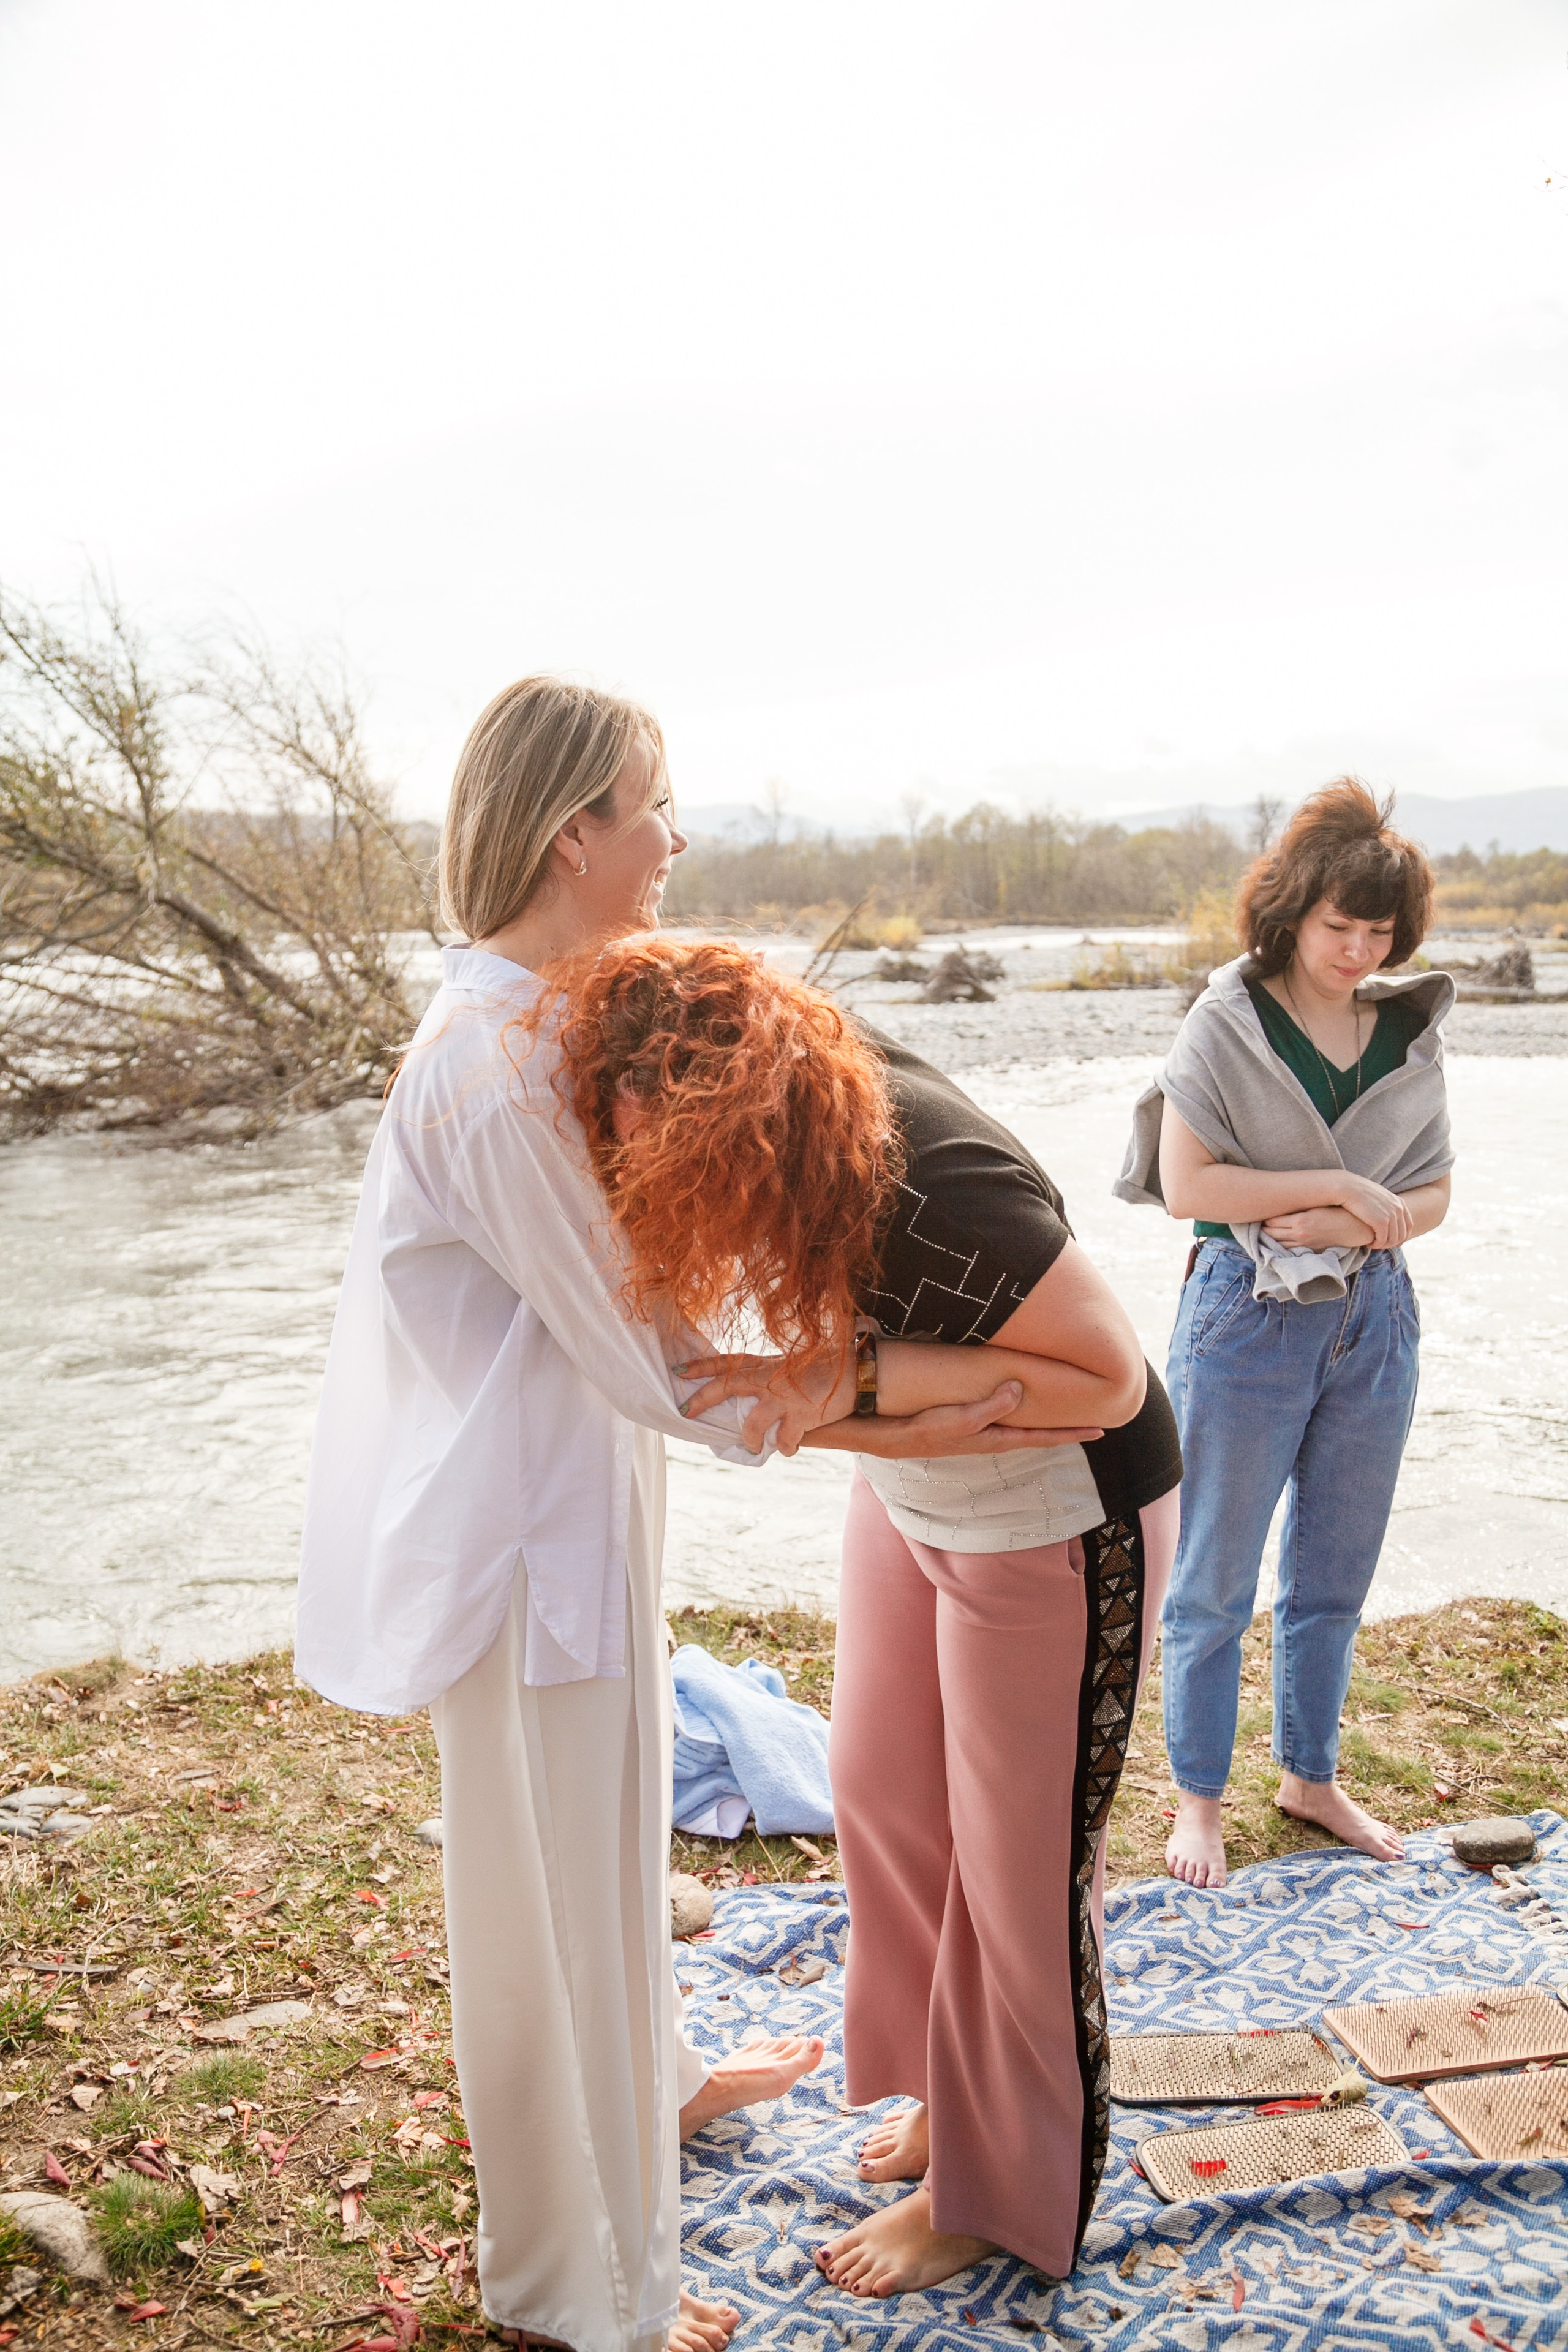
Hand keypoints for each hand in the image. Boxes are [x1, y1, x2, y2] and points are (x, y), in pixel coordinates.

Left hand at [676, 1349, 855, 1456]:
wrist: (858, 1372)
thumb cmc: (824, 1367)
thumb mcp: (790, 1365)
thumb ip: (768, 1376)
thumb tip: (749, 1393)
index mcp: (766, 1364)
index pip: (727, 1361)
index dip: (700, 1366)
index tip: (677, 1371)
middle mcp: (771, 1378)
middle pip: (727, 1385)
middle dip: (703, 1398)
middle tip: (685, 1411)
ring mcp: (785, 1398)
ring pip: (752, 1425)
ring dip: (750, 1439)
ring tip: (753, 1445)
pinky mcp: (802, 1416)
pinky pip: (784, 1441)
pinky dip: (785, 1447)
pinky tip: (788, 1447)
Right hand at [826, 1391, 1103, 1458]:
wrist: (870, 1429)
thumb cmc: (908, 1429)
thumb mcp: (948, 1421)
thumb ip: (985, 1408)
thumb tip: (1021, 1389)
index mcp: (987, 1439)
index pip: (1037, 1436)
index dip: (1068, 1433)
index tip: (1101, 1430)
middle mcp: (982, 1436)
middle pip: (1030, 1432)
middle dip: (1060, 1427)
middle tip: (1092, 1422)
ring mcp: (968, 1428)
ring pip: (1013, 1423)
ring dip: (1037, 1417)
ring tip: (1060, 1408)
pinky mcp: (954, 1417)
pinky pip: (993, 1412)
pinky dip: (1010, 1406)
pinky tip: (1010, 1396)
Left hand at [1262, 1206, 1375, 1250]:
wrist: (1357, 1228)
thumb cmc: (1338, 1212)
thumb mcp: (1317, 1206)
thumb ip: (1299, 1208)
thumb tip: (1283, 1203)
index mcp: (1300, 1220)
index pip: (1271, 1220)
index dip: (1265, 1216)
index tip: (1261, 1211)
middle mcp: (1299, 1235)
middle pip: (1270, 1233)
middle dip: (1263, 1228)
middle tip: (1259, 1221)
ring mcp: (1303, 1245)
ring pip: (1276, 1244)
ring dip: (1269, 1238)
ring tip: (1264, 1232)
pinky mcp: (1309, 1252)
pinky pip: (1287, 1252)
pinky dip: (1278, 1247)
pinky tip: (1276, 1241)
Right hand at [1330, 1176, 1412, 1249]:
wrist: (1348, 1188)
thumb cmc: (1358, 1191)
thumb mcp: (1378, 1195)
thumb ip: (1385, 1204)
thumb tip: (1385, 1213)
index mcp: (1400, 1203)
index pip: (1408, 1225)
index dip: (1402, 1237)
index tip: (1393, 1243)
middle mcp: (1398, 1209)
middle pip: (1402, 1235)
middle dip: (1391, 1243)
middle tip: (1380, 1245)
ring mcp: (1391, 1215)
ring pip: (1392, 1240)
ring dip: (1383, 1245)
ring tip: (1373, 1245)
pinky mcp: (1381, 1222)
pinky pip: (1382, 1240)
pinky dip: (1376, 1245)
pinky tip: (1368, 1244)